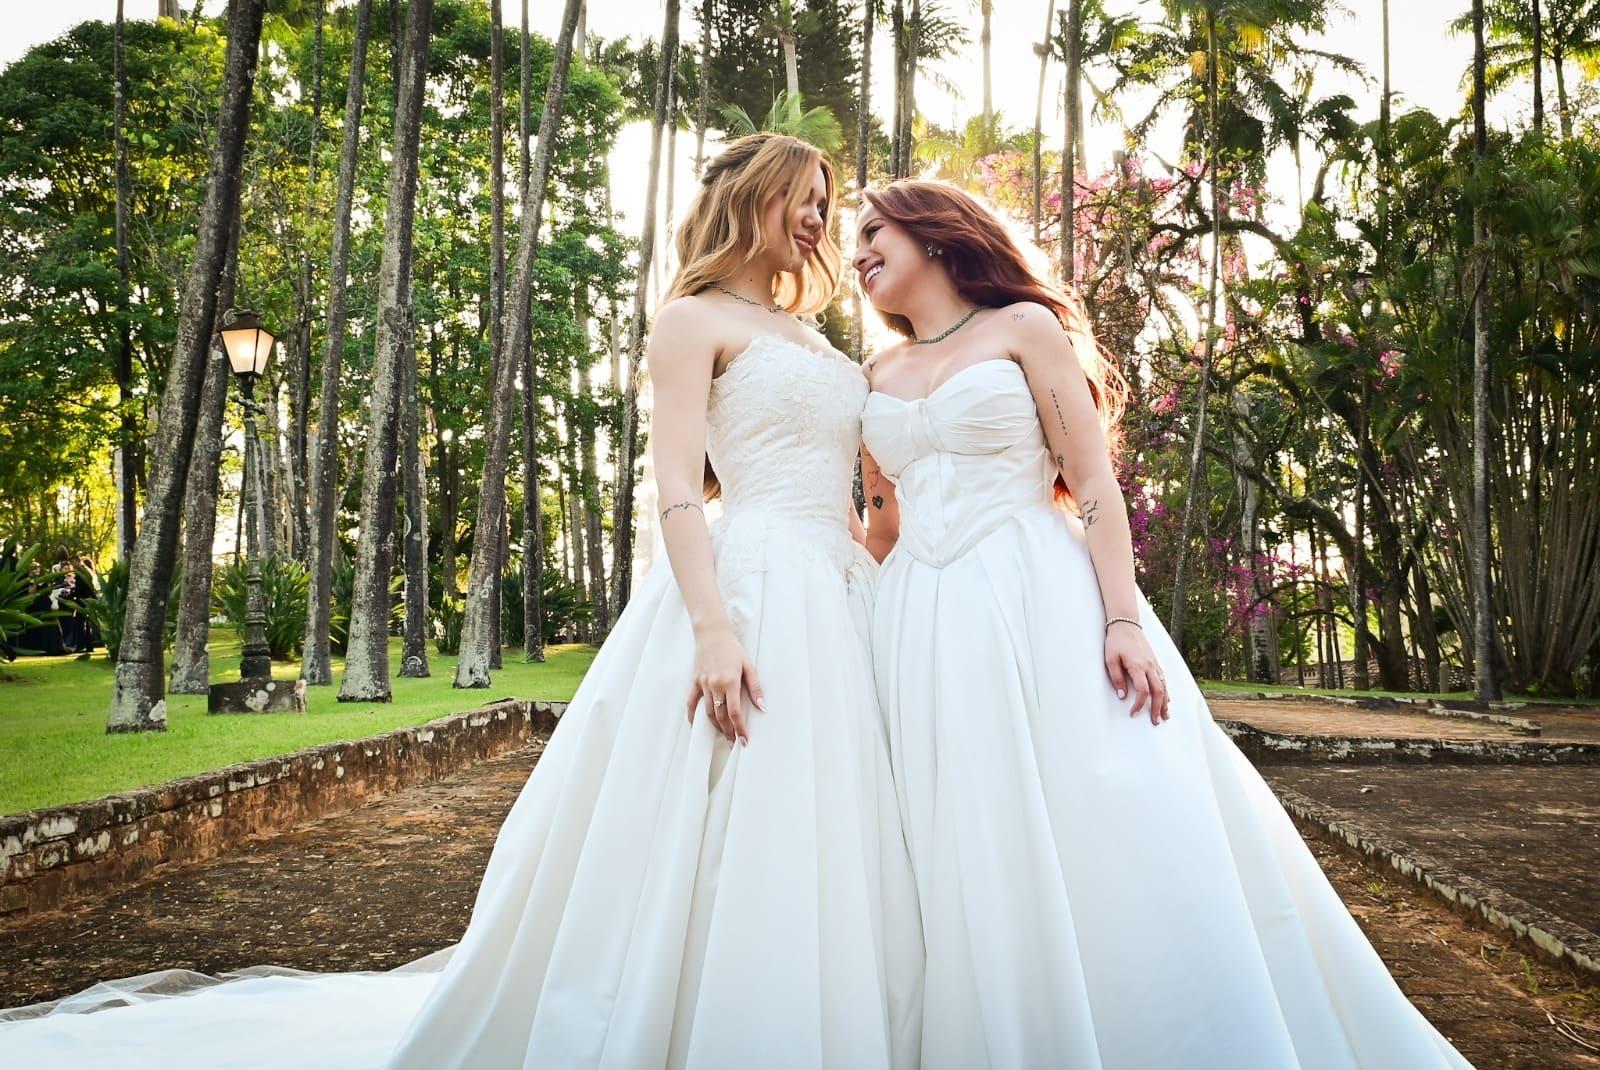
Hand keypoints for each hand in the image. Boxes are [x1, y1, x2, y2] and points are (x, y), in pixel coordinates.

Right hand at [686, 623, 765, 744]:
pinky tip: (696, 725)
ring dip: (716, 726)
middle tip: (734, 743)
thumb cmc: (732, 648)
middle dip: (728, 732)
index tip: (744, 740)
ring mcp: (703, 684)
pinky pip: (691, 702)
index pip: (735, 712)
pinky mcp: (695, 681)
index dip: (740, 728)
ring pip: (708, 712)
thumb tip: (762, 707)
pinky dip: (693, 715)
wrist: (712, 633)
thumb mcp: (749, 665)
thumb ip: (755, 687)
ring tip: (723, 735)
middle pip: (721, 716)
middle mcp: (715, 685)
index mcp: (730, 682)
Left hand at [1104, 619, 1169, 725]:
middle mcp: (1149, 666)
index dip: (1139, 704)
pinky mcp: (1155, 661)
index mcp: (1138, 666)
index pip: (1142, 690)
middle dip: (1158, 708)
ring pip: (1164, 686)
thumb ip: (1116, 678)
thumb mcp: (1110, 659)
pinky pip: (1164, 679)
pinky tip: (1167, 699)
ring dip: (1165, 702)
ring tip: (1165, 716)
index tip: (1133, 713)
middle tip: (1156, 722)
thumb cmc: (1116, 641)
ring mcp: (1154, 664)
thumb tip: (1122, 696)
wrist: (1126, 623)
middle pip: (1158, 691)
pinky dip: (1167, 691)